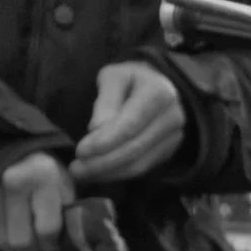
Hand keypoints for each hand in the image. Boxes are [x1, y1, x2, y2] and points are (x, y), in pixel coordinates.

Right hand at [0, 152, 75, 250]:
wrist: (17, 153)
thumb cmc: (49, 176)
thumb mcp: (67, 189)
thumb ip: (71, 217)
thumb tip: (75, 250)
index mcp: (40, 175)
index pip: (46, 229)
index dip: (54, 245)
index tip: (58, 246)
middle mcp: (10, 180)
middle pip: (20, 241)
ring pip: (2, 243)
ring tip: (31, 247)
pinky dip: (3, 243)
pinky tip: (15, 235)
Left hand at [73, 60, 186, 184]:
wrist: (157, 87)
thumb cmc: (130, 80)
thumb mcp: (113, 77)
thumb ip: (106, 101)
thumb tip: (97, 129)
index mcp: (159, 94)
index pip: (130, 125)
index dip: (105, 141)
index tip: (81, 151)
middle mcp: (172, 118)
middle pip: (134, 148)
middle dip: (102, 162)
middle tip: (75, 169)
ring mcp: (174, 138)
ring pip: (138, 164)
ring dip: (108, 172)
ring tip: (81, 174)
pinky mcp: (169, 152)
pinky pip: (142, 169)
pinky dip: (117, 174)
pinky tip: (98, 174)